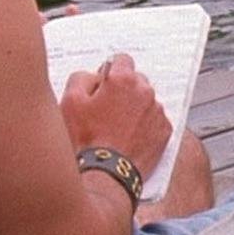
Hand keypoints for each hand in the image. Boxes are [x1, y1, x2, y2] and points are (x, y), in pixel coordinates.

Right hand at [60, 53, 170, 175]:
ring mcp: (157, 112)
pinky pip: (154, 120)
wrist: (104, 174)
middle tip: (106, 109)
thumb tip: (94, 75)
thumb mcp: (69, 101)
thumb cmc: (85, 140)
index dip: (110, 71)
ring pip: (146, 101)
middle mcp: (146, 92)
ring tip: (116, 128)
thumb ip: (81, 77)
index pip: (122, 60)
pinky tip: (128, 137)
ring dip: (135, 108)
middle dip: (123, 90)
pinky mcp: (165, 131)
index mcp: (123, 80)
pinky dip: (145, 125)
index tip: (104, 84)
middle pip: (136, 80)